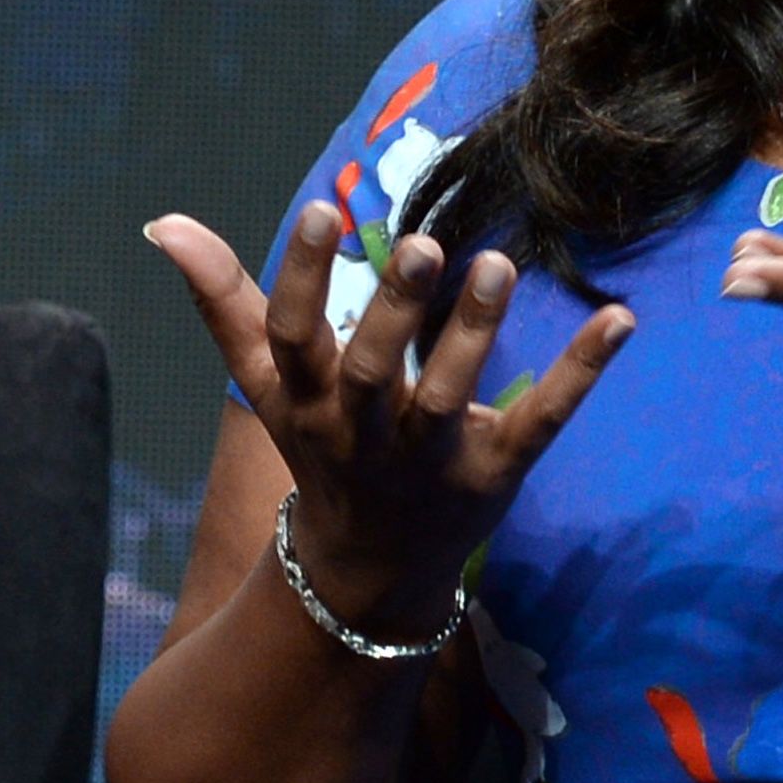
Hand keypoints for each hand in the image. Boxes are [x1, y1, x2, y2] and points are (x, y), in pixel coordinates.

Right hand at [145, 202, 629, 641]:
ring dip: (475, 335)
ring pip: (450, 398)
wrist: (366, 571)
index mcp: (307, 401)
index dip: (304, 277)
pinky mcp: (495, 474)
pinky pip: (539, 422)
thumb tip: (162, 223)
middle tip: (424, 243)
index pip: (294, 337)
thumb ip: (223, 300)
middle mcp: (363, 433)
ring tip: (498, 265)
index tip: (323, 211)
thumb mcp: (269, 381)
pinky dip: (581, 374)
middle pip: (372, 372)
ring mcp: (431, 459)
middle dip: (396, 311)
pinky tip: (620, 319)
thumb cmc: (319, 447)